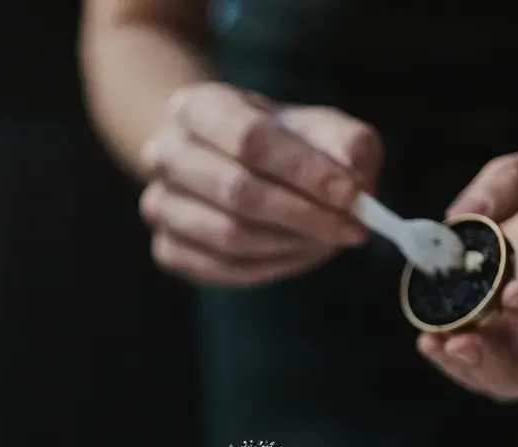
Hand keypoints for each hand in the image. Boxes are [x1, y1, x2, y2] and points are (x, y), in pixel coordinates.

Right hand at [138, 83, 380, 284]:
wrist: (220, 162)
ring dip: (290, 245)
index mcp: (198, 106)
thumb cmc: (277, 144)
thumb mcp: (316, 127)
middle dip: (305, 216)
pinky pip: (223, 269)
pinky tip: (299, 255)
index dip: (304, 171)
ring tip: (329, 241)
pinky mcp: (168, 249)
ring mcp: (160, 205)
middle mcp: (165, 153)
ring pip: (229, 237)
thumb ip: (345, 143)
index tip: (352, 195)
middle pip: (238, 192)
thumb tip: (356, 178)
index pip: (250, 139)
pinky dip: (271, 267)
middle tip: (352, 230)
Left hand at [418, 141, 517, 407]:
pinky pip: (487, 374)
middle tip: (460, 343)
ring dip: (471, 371)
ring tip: (433, 342)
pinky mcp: (513, 352)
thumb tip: (459, 215)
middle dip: (505, 367)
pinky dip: (456, 363)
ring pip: (517, 387)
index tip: (512, 292)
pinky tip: (430, 340)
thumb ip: (511, 182)